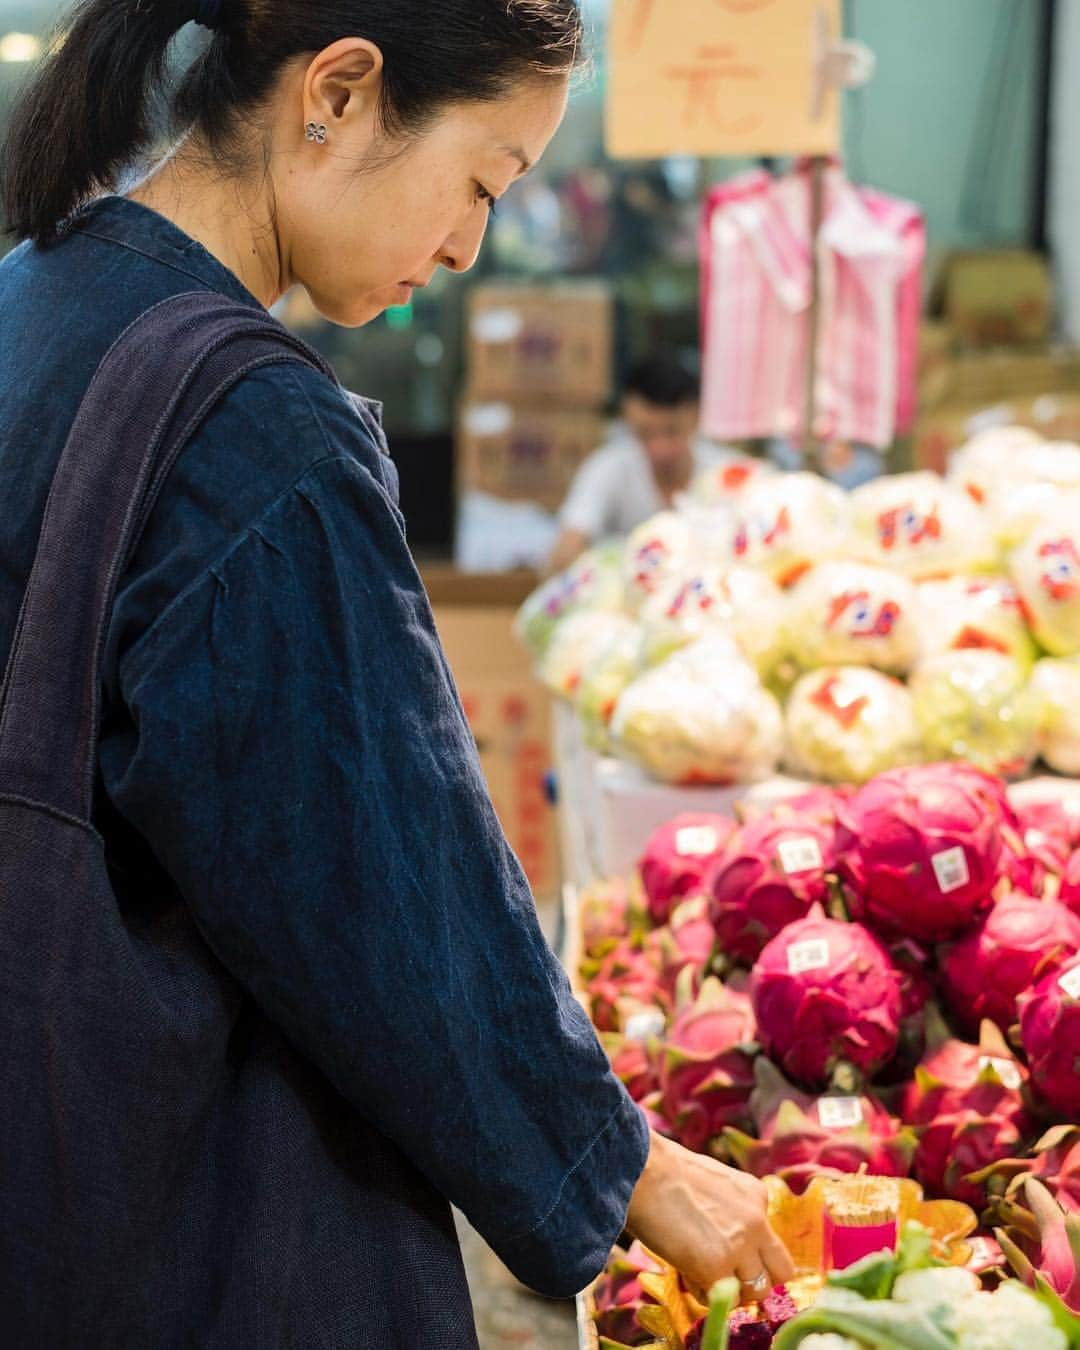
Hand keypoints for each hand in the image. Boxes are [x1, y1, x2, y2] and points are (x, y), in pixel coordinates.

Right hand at [624, 1130, 793, 1298]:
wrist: (642, 1170)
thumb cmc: (662, 1170)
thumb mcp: (712, 1181)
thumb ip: (729, 1208)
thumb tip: (721, 1234)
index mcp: (756, 1193)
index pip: (770, 1239)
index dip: (749, 1252)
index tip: (727, 1252)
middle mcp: (756, 1220)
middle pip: (781, 1271)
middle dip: (757, 1279)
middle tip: (727, 1275)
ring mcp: (739, 1246)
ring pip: (757, 1292)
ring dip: (732, 1290)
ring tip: (702, 1274)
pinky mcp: (715, 1268)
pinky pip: (722, 1299)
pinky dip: (704, 1294)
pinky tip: (685, 1275)